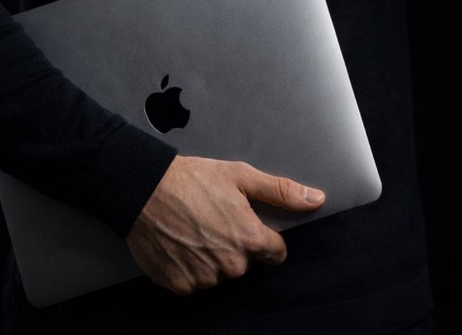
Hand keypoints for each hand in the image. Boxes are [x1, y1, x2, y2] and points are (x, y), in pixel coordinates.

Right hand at [125, 154, 325, 294]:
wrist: (144, 189)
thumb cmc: (194, 179)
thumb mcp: (241, 176)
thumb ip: (281, 191)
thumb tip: (317, 199)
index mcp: (249, 239)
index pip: (275, 253)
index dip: (264, 237)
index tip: (248, 223)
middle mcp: (230, 265)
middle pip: (246, 263)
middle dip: (236, 245)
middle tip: (215, 219)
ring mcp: (204, 278)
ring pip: (220, 274)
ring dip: (213, 257)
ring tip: (195, 228)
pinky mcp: (180, 285)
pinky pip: (195, 282)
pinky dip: (190, 266)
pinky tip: (181, 243)